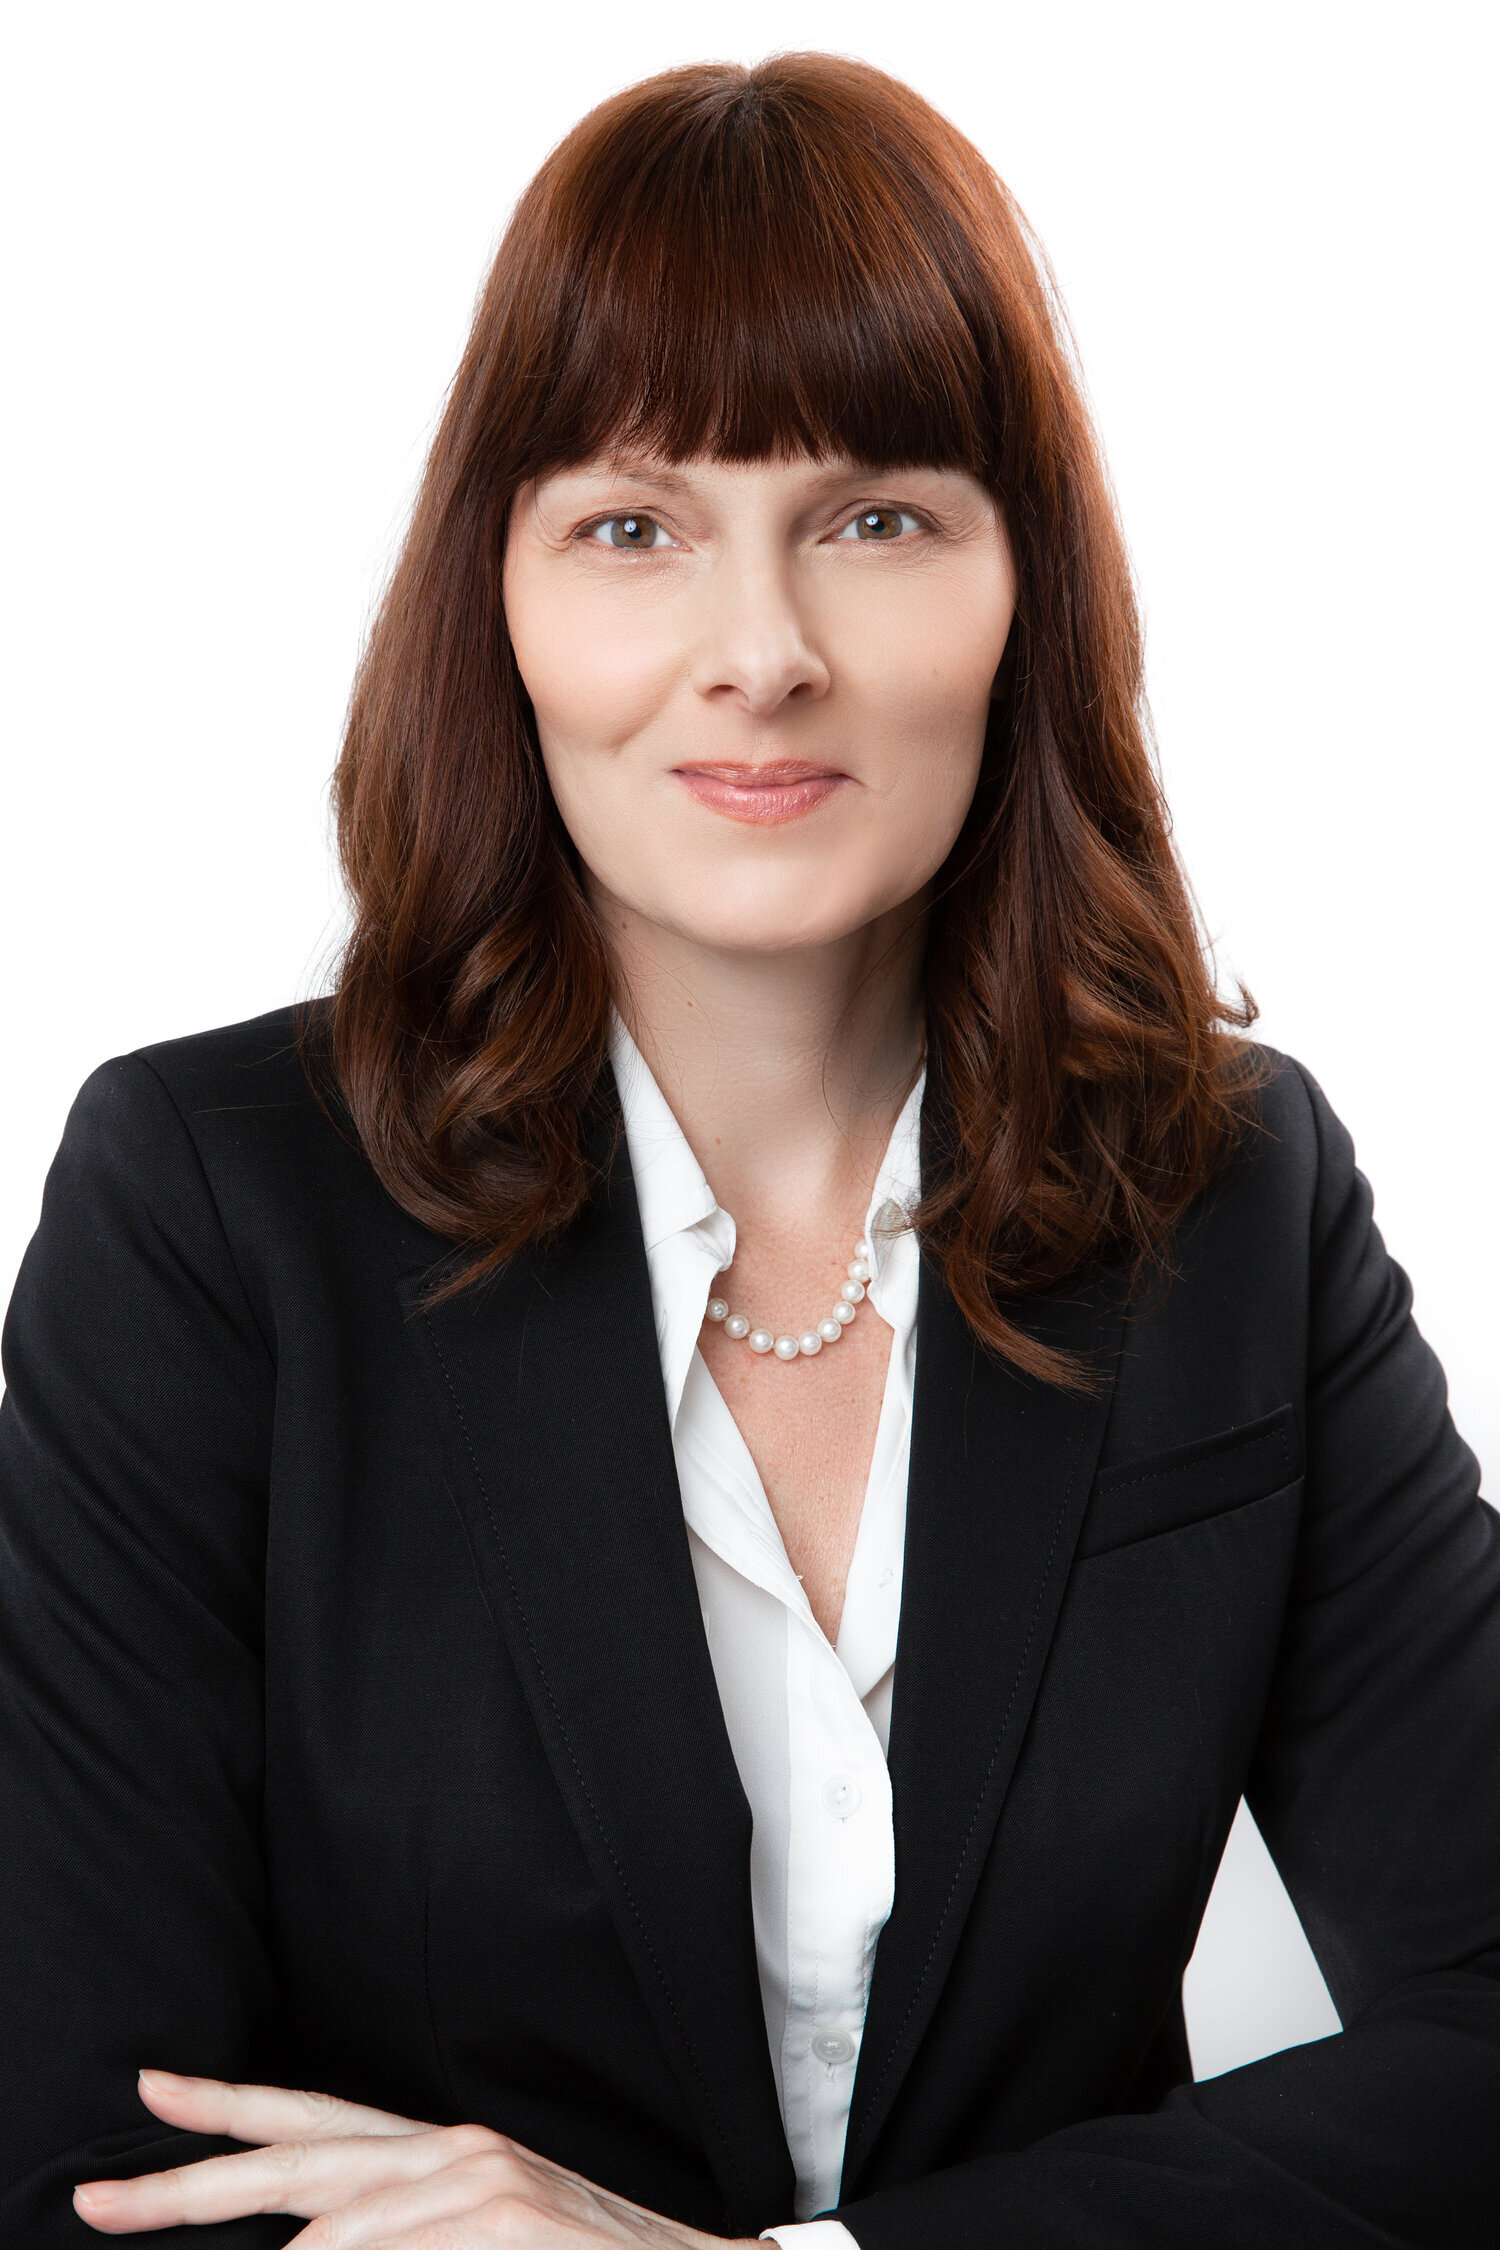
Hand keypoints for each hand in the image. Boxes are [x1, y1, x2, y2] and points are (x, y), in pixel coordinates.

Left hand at [73, 2071, 759, 2246]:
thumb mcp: (483, 2237)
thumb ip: (401, 2230)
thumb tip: (311, 2247)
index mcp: (443, 2153)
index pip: (315, 2120)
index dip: (229, 2109)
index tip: (154, 2094)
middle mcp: (454, 2153)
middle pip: (298, 2158)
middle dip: (189, 2186)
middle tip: (99, 2200)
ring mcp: (481, 2189)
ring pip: (332, 2229)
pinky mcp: (507, 2224)